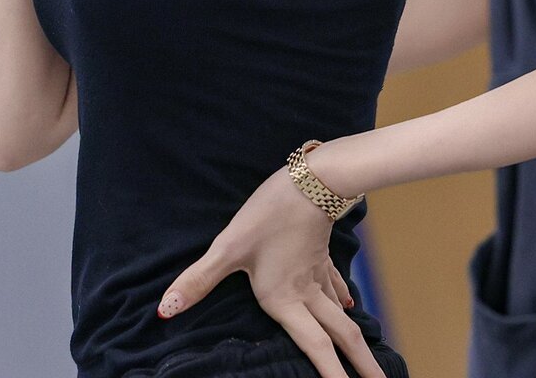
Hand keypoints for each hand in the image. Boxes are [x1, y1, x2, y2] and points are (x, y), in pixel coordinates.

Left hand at [157, 163, 382, 377]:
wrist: (311, 178)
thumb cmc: (270, 214)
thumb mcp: (229, 247)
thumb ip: (199, 280)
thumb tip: (166, 309)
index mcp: (286, 298)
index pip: (315, 347)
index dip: (332, 375)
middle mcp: (306, 293)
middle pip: (341, 337)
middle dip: (361, 366)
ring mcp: (317, 274)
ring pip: (342, 315)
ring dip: (355, 340)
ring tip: (369, 361)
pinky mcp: (320, 254)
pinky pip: (335, 286)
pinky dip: (344, 300)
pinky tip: (348, 303)